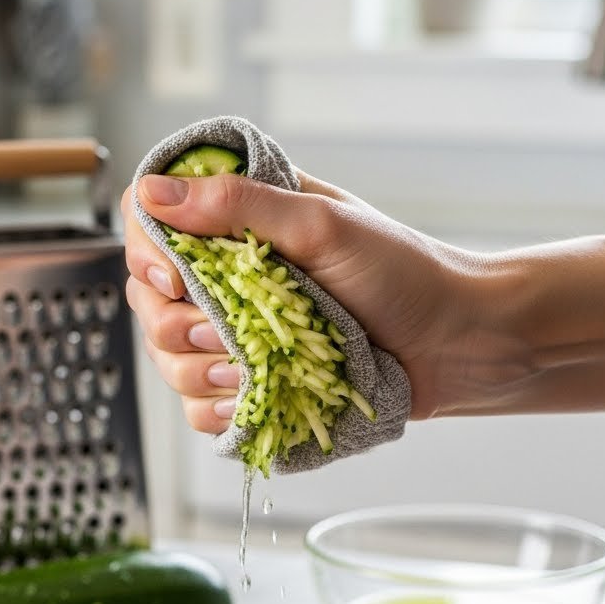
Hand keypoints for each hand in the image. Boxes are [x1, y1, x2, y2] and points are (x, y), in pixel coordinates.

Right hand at [123, 170, 503, 428]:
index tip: (175, 277)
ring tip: (250, 372)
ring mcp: (241, 333)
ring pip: (168, 357)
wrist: (459, 344)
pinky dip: (216, 410)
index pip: (150, 220)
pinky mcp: (256, 384)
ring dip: (197, 371)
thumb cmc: (405, 274)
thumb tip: (154, 194)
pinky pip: (200, 407)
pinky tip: (252, 401)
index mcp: (241, 221)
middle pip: (149, 297)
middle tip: (226, 333)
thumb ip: (239, 207)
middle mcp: (231, 275)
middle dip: (175, 324)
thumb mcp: (323, 227)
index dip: (144, 250)